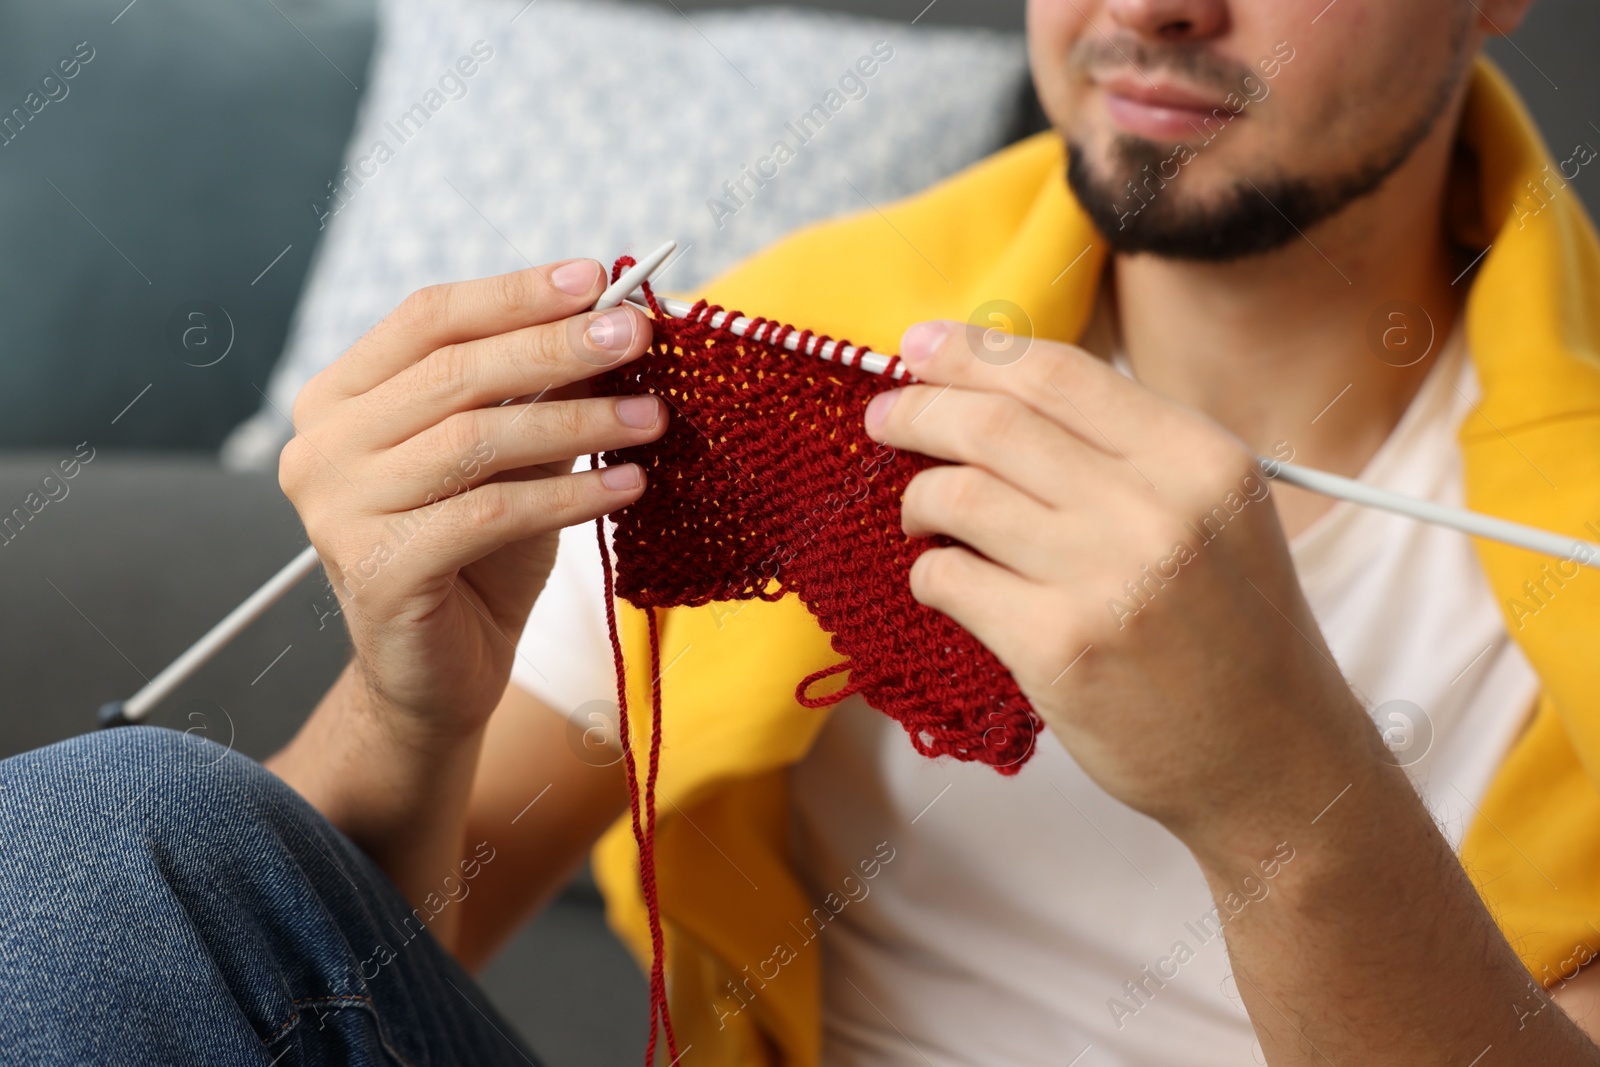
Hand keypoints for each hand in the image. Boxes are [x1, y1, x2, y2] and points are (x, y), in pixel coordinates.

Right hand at [280, 261, 665, 742]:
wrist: (440, 675)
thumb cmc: (477, 557)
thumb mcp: (509, 457)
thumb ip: (536, 393)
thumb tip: (609, 323)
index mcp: (339, 398)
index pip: (428, 318)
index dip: (515, 293)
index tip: (597, 278)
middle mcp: (321, 447)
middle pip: (453, 372)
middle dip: (556, 347)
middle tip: (637, 337)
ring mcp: (338, 510)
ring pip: (475, 440)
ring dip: (577, 422)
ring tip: (652, 420)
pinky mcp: (378, 570)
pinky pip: (491, 513)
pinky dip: (569, 495)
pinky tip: (628, 485)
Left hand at [863, 321, 1385, 865]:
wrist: (1273, 762)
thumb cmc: (1232, 635)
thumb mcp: (1216, 514)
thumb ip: (1126, 452)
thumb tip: (995, 392)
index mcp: (1200, 459)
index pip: (1059, 373)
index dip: (973, 353)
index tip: (919, 347)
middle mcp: (1158, 509)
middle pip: (995, 424)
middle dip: (919, 411)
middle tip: (883, 418)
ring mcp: (1107, 580)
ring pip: (959, 496)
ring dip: (918, 497)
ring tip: (918, 513)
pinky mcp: (1058, 648)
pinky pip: (949, 578)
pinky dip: (929, 572)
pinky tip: (943, 579)